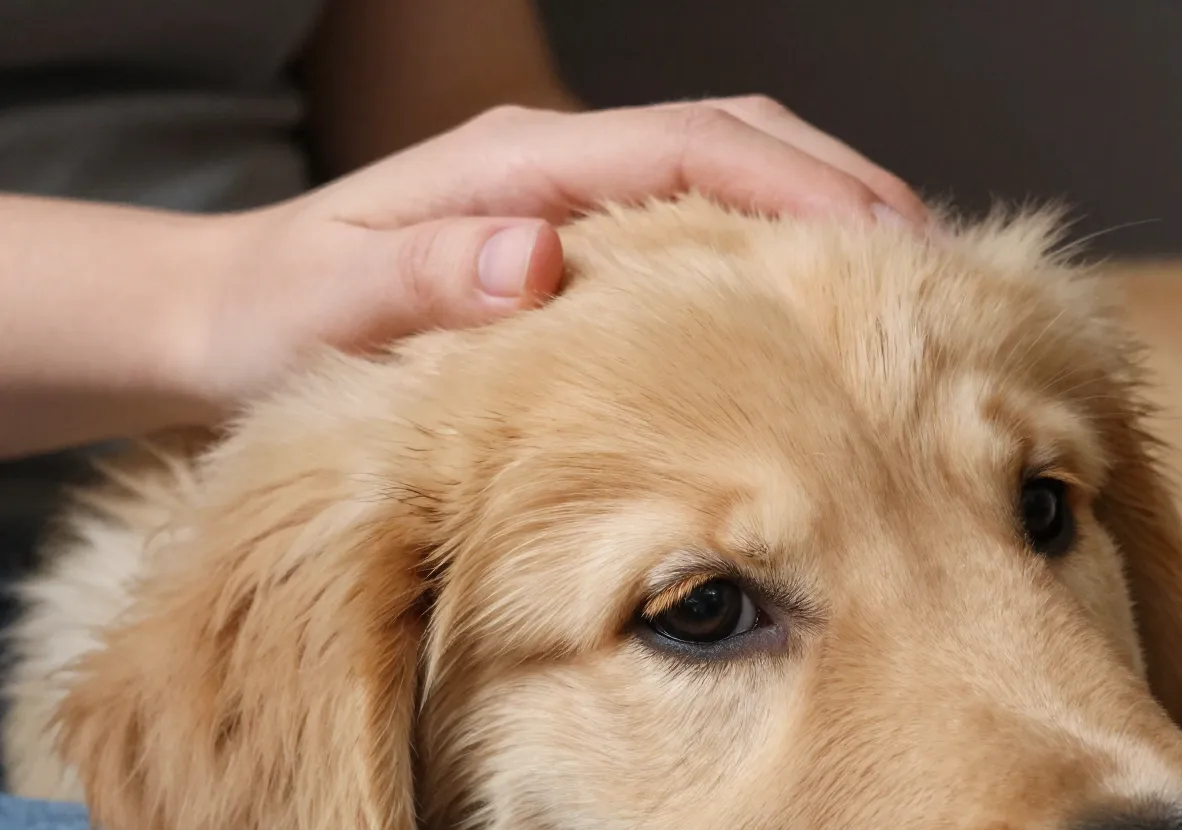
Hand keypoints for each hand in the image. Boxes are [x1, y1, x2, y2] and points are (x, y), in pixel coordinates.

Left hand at [192, 99, 928, 406]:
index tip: (886, 244)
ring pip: (735, 175)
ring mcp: (577, 196)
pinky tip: (817, 307)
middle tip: (941, 264)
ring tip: (911, 284)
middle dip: (846, 190)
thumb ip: (429, 279)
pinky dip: (778, 247)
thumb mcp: (335, 309)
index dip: (800, 189)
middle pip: (741, 140)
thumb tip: (537, 260)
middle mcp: (563, 164)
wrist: (227, 318)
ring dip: (825, 215)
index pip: (694, 147)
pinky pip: (706, 222)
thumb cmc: (279, 323)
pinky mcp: (582, 238)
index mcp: (520, 166)